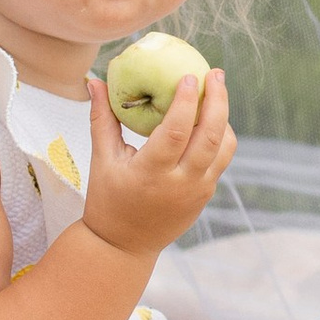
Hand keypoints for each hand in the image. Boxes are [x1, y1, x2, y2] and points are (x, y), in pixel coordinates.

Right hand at [82, 63, 234, 259]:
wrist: (123, 246)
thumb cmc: (108, 198)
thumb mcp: (102, 160)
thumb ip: (102, 118)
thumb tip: (94, 79)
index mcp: (151, 172)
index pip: (177, 131)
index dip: (187, 101)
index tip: (189, 75)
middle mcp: (180, 183)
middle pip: (211, 136)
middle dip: (218, 100)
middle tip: (215, 73)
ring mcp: (198, 191)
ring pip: (224, 148)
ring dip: (224, 117)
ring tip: (216, 93)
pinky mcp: (205, 196)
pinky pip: (221, 160)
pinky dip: (220, 137)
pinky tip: (211, 119)